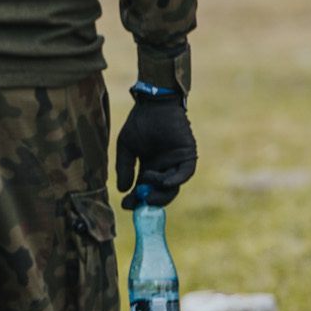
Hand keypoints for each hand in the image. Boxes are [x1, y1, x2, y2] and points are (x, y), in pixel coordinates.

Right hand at [115, 95, 197, 209]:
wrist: (154, 104)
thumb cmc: (139, 122)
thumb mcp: (126, 147)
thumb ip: (125, 168)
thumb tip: (123, 190)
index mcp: (149, 167)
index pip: (144, 190)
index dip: (137, 200)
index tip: (127, 206)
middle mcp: (164, 168)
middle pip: (161, 192)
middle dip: (151, 201)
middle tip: (141, 203)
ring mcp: (176, 163)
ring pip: (173, 186)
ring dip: (161, 192)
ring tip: (149, 192)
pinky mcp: (187, 155)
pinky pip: (185, 173)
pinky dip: (176, 180)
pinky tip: (164, 182)